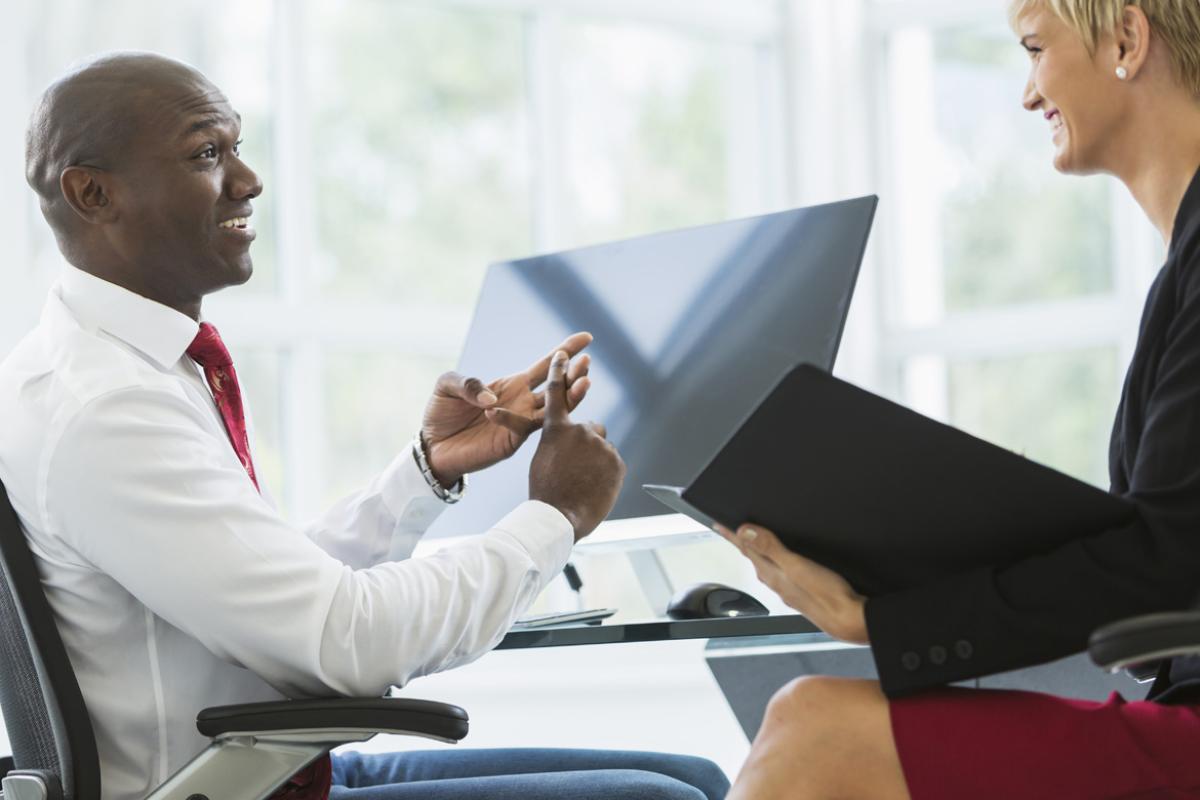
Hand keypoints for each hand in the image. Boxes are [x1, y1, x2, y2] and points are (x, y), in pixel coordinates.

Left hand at [421, 332, 593, 485]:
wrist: (432, 447)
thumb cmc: (442, 413)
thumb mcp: (448, 386)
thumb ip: (467, 383)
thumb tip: (490, 399)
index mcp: (514, 385)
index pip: (546, 365)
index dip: (565, 351)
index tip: (587, 338)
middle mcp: (523, 403)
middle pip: (558, 386)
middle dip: (575, 373)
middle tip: (587, 362)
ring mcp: (520, 423)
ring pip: (554, 409)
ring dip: (570, 397)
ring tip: (583, 383)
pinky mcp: (510, 442)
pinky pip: (521, 428)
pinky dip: (515, 418)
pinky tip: (493, 410)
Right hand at [529, 350, 624, 540]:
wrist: (560, 517)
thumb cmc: (546, 492)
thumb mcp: (543, 459)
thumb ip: (557, 442)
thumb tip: (571, 441)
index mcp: (556, 429)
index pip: (558, 393)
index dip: (561, 371)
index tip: (564, 352)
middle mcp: (580, 430)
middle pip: (590, 428)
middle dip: (586, 443)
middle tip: (575, 466)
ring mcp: (601, 445)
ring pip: (602, 446)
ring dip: (596, 459)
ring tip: (584, 480)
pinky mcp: (616, 460)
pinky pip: (612, 461)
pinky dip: (606, 472)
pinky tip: (594, 486)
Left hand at [716, 523, 868, 644]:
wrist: (849, 622)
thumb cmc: (827, 596)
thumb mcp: (796, 566)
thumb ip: (771, 548)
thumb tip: (744, 532)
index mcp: (773, 574)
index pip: (747, 549)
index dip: (732, 535)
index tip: (718, 525)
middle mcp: (778, 583)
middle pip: (754, 558)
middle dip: (743, 543)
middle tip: (732, 532)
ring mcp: (790, 590)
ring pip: (767, 567)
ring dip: (758, 553)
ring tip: (752, 544)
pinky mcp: (803, 594)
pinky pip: (781, 574)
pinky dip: (776, 563)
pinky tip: (783, 564)